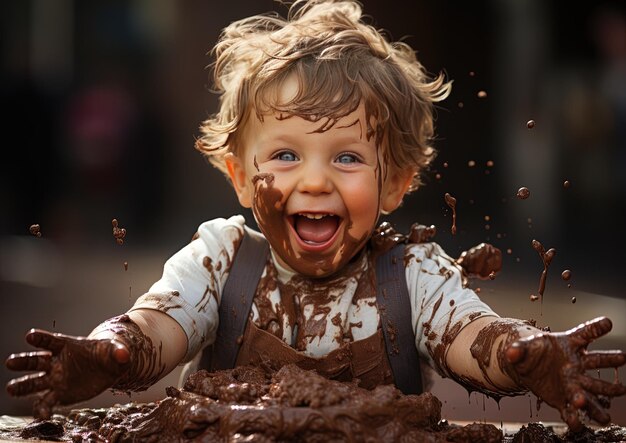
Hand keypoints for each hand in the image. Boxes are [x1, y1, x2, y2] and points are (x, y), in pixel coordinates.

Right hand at [6, 328, 130, 418]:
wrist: (109, 368)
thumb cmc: (109, 354)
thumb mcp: (115, 350)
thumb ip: (118, 351)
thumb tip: (124, 354)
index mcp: (67, 345)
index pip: (51, 340)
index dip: (41, 338)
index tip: (30, 336)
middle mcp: (56, 362)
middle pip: (36, 360)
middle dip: (23, 361)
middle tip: (11, 362)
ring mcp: (55, 379)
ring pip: (35, 382)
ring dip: (23, 385)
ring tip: (12, 388)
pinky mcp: (59, 394)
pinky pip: (47, 402)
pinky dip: (43, 408)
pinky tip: (43, 415)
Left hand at [505, 317, 625, 430]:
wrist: (527, 367)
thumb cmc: (531, 352)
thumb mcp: (523, 347)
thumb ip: (518, 348)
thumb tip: (510, 351)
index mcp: (568, 345)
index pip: (584, 333)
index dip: (595, 327)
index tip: (607, 321)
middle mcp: (576, 365)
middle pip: (597, 361)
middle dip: (609, 359)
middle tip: (622, 358)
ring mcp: (573, 383)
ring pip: (591, 391)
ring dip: (597, 398)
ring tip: (605, 413)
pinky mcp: (563, 400)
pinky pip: (572, 411)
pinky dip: (575, 419)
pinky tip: (577, 425)